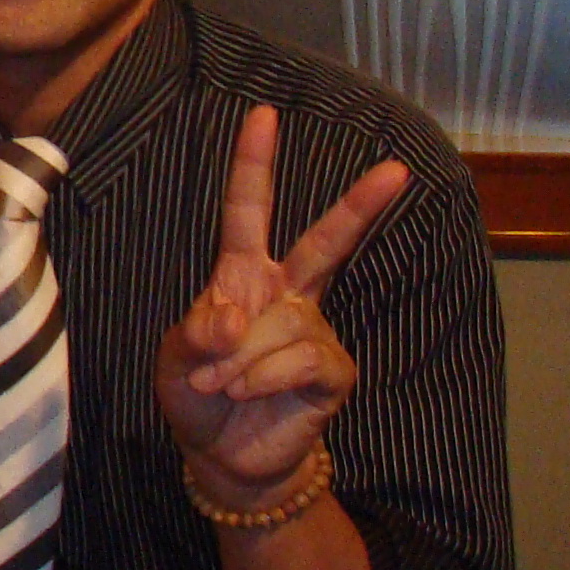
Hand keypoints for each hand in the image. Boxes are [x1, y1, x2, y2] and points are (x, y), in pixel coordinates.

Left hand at [154, 107, 400, 509]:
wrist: (221, 454)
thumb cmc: (197, 395)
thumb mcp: (175, 358)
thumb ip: (194, 330)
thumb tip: (235, 315)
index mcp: (242, 276)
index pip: (247, 211)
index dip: (252, 164)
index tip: (261, 115)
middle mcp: (286, 295)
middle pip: (324, 243)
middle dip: (359, 207)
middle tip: (394, 170)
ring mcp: (313, 331)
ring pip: (281, 325)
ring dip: (238, 358)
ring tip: (221, 384)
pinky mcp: (333, 371)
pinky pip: (299, 359)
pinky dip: (260, 378)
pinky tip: (246, 392)